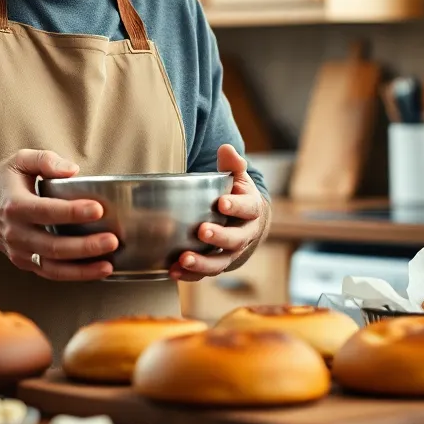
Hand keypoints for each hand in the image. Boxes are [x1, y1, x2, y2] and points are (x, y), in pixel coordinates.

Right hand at [0, 149, 117, 280]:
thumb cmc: (2, 182)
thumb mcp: (19, 160)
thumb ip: (45, 160)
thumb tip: (73, 170)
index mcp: (15, 205)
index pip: (47, 211)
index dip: (73, 212)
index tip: (98, 209)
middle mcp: (15, 232)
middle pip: (53, 245)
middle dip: (85, 246)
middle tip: (112, 240)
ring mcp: (18, 251)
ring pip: (52, 266)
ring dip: (82, 269)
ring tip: (109, 264)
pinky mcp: (24, 262)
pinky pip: (50, 273)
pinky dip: (74, 275)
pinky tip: (97, 270)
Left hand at [169, 144, 264, 281]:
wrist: (245, 222)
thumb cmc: (237, 194)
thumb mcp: (238, 177)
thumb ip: (232, 164)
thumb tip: (226, 149)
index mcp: (251, 210)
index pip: (248, 209)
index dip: (236, 206)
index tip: (222, 202)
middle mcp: (244, 234)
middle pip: (236, 239)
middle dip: (219, 237)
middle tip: (202, 231)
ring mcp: (231, 253)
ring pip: (221, 262)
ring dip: (202, 263)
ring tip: (183, 259)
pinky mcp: (216, 264)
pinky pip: (205, 274)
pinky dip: (190, 275)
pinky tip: (173, 271)